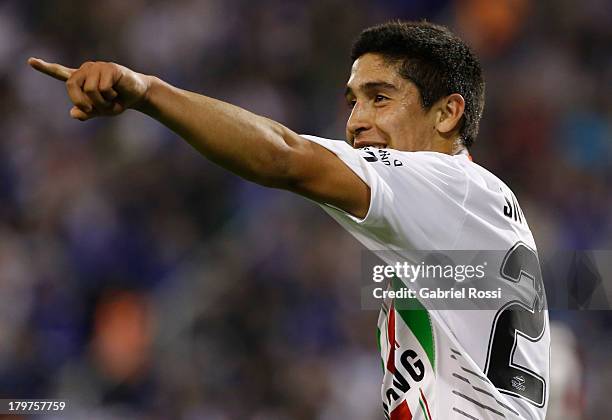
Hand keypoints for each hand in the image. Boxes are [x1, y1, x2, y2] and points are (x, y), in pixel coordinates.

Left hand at [28, 58, 151, 120]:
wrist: (138, 95)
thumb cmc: (117, 101)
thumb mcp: (100, 111)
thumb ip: (86, 112)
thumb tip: (74, 113)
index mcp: (81, 79)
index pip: (60, 72)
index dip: (45, 68)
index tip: (31, 61)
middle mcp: (86, 70)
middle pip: (71, 86)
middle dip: (81, 102)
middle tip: (94, 110)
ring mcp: (97, 67)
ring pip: (89, 90)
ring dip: (101, 102)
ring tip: (111, 101)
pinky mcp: (109, 68)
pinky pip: (102, 88)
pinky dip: (110, 97)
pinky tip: (117, 94)